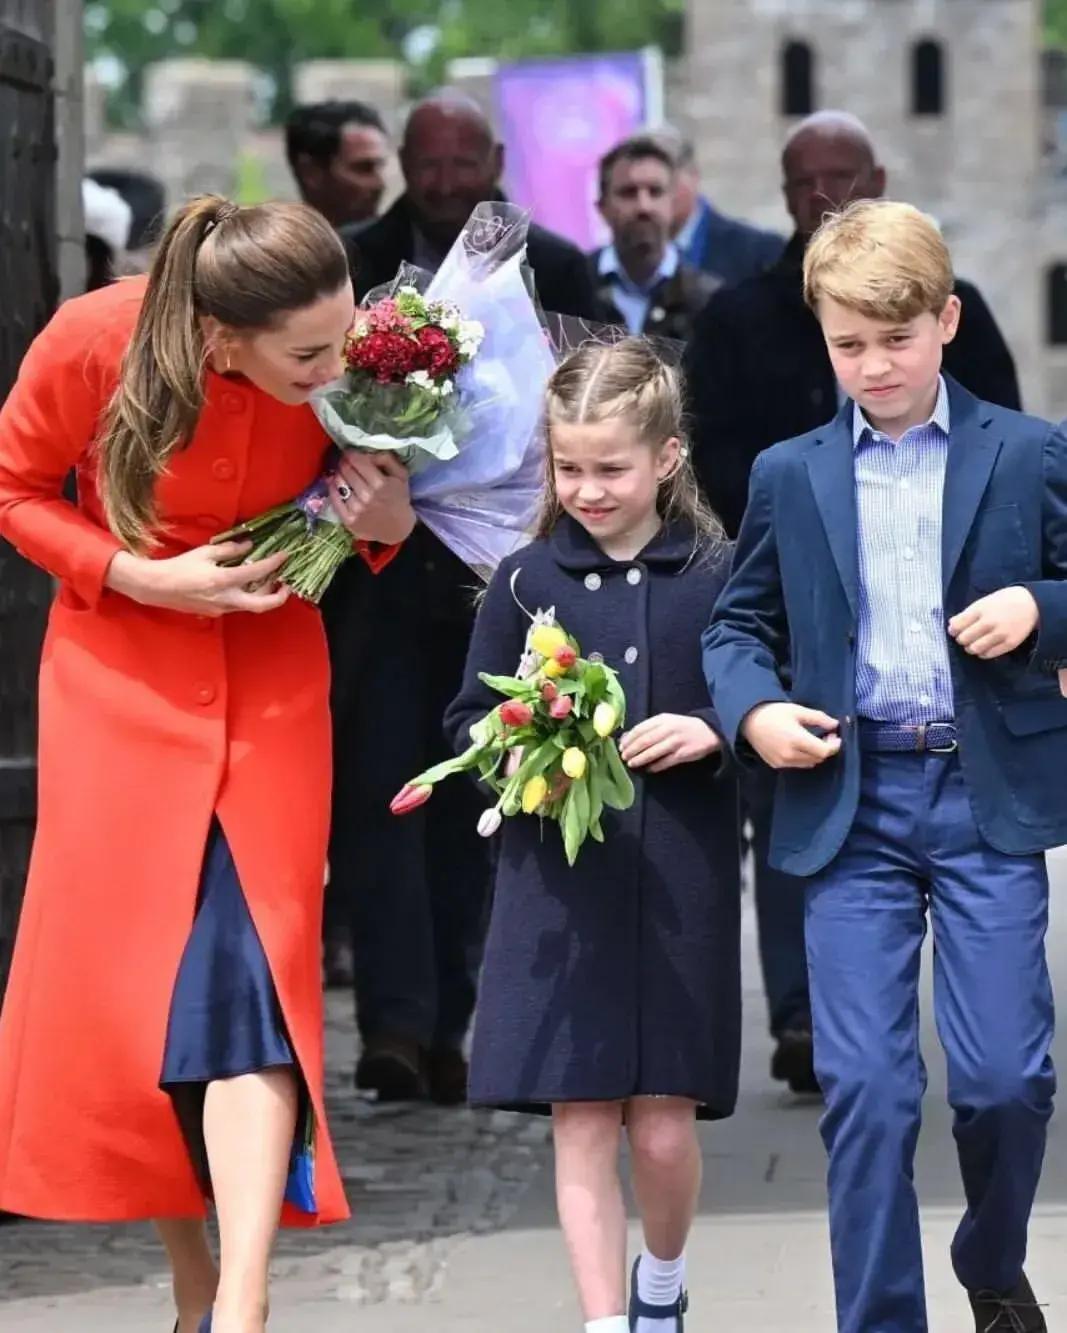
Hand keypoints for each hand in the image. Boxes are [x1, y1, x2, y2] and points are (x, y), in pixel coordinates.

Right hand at [105, 542, 290, 615]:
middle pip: (262, 605)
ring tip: (270, 581)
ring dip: (263, 595)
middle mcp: (226, 599)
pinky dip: (248, 596)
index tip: (284, 555)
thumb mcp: (204, 553)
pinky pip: (238, 606)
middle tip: (287, 584)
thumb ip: (228, 550)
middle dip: (279, 596)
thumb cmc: (178, 567)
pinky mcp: (215, 612)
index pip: (257, 573)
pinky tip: (248, 586)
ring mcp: (221, 609)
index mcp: (223, 581)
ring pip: (251, 606)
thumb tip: (248, 546)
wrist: (156, 588)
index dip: (274, 563)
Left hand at [329, 452, 414, 545]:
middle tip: (346, 463)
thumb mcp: (401, 475)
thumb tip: (366, 452)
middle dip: (344, 462)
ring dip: (339, 474)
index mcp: (380, 483)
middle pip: (345, 469)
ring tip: (344, 475)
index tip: (351, 454)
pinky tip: (337, 485)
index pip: (356, 460)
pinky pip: (333, 498)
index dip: (351, 454)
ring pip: (338, 481)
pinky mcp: (348, 520)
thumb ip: (386, 459)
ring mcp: (356, 509)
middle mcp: (366, 496)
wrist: (396, 528)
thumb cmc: (398, 498)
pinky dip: (332, 488)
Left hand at [619, 714, 721, 772]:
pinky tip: (648, 769)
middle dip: (632, 750)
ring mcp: (676, 742)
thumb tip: (628, 737)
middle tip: (623, 757)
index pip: (640, 729)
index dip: (629, 739)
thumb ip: (649, 728)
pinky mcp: (682, 754)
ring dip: (640, 759)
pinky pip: (665, 762)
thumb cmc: (682, 727)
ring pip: (653, 752)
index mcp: (662, 720)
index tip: (621, 746)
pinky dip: (655, 766)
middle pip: (644, 741)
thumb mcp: (666, 721)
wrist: (708, 731)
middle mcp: (668, 730)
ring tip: (632, 764)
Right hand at [742, 702, 840, 769]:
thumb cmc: (774, 712)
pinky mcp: (776, 765)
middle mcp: (790, 755)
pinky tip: (799, 746)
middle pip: (818, 758)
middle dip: (826, 748)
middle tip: (826, 735)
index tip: (836, 736)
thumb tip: (835, 725)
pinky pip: (797, 764)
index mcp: (797, 740)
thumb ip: (819, 718)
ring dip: (815, 754)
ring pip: (809, 763)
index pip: (824, 751)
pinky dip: (803, 757)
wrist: (749, 721)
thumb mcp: (798, 710)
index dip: (834, 745)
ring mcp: (782, 762)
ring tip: (813, 741)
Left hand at [947, 587, 1038, 658]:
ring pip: (974, 649)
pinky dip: (982, 653)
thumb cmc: (1004, 601)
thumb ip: (967, 614)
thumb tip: (951, 625)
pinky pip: (988, 654)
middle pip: (964, 639)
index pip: (957, 625)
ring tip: (974, 643)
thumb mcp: (984, 602)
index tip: (955, 630)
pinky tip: (984, 647)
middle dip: (961, 639)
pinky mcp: (1009, 644)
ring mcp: (1000, 634)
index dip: (953, 630)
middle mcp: (989, 623)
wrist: (1032, 604)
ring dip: (970, 648)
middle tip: (965, 637)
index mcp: (981, 610)